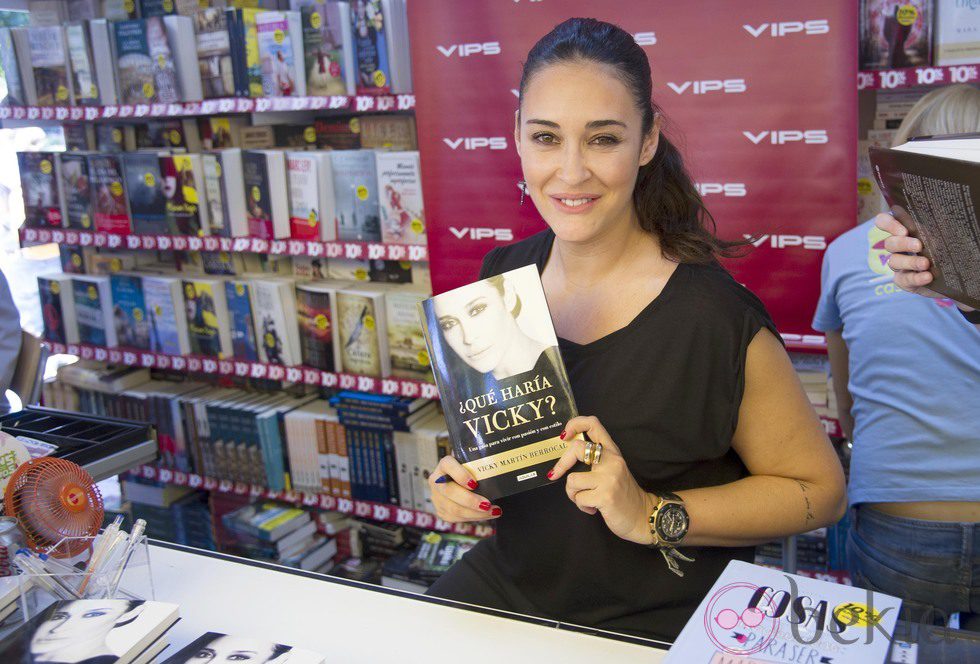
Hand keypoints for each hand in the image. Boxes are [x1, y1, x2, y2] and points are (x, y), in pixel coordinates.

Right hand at [427, 455, 501, 523]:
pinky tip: (486, 515)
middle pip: (450, 492)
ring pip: (453, 509)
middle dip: (470, 501)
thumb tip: (499, 468)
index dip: (460, 475)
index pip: (448, 465)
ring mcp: (437, 497)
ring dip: (475, 513)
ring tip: (493, 511)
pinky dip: (474, 517)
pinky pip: (456, 518)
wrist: (459, 482)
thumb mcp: (473, 464)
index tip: (474, 484)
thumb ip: (480, 466)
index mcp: (445, 464)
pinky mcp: (441, 510)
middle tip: (487, 504)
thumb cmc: (471, 471)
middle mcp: (437, 480)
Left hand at [547, 416, 656, 545]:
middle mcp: (612, 461)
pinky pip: (578, 498)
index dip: (574, 424)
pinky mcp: (605, 496)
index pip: (593, 424)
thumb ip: (595, 460)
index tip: (564, 436)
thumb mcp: (612, 470)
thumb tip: (565, 458)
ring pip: (572, 479)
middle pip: (576, 449)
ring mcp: (609, 478)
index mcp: (612, 452)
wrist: (643, 515)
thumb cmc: (622, 494)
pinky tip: (593, 508)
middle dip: (561, 464)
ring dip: (573, 493)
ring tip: (586, 498)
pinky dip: (581, 505)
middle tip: (555, 474)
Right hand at [875, 213, 974, 311]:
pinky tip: (927, 276)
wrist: (955, 271)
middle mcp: (898, 247)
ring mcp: (899, 264)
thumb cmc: (946, 247)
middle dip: (903, 244)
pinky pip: (904, 279)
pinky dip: (916, 278)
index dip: (887, 224)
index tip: (903, 230)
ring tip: (926, 263)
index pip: (884, 222)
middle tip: (919, 245)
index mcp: (903, 231)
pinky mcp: (904, 281)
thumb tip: (940, 211)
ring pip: (893, 262)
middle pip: (889, 243)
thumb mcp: (942, 232)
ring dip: (910, 262)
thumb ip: (935, 223)